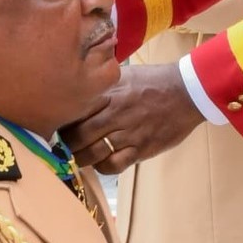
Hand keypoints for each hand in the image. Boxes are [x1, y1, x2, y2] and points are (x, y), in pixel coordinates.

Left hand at [61, 63, 204, 173]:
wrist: (188, 91)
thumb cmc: (154, 81)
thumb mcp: (123, 75)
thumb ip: (101, 85)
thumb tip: (78, 89)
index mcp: (107, 93)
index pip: (73, 111)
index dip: (60, 121)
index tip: (55, 125)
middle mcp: (114, 113)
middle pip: (77, 135)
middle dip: (66, 144)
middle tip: (64, 145)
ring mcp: (128, 132)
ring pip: (92, 153)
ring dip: (81, 158)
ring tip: (79, 156)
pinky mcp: (141, 148)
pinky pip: (113, 164)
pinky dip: (103, 167)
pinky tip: (102, 161)